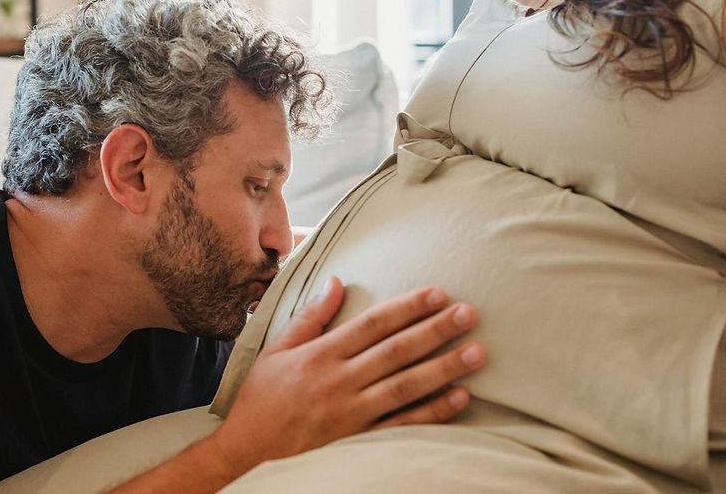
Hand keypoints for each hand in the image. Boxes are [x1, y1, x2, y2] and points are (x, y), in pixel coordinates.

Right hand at [208, 276, 485, 475]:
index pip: (373, 324)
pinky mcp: (358, 438)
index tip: (437, 293)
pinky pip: (402, 424)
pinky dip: (432, 412)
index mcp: (321, 354)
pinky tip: (459, 398)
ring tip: (476, 353)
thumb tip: (336, 281)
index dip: (407, 307)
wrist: (248, 445)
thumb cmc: (262, 394)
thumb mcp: (277, 348)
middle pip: (396, 351)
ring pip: (405, 386)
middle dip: (435, 331)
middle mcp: (339, 380)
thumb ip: (311, 316)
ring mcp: (351, 412)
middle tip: (468, 314)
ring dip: (443, 369)